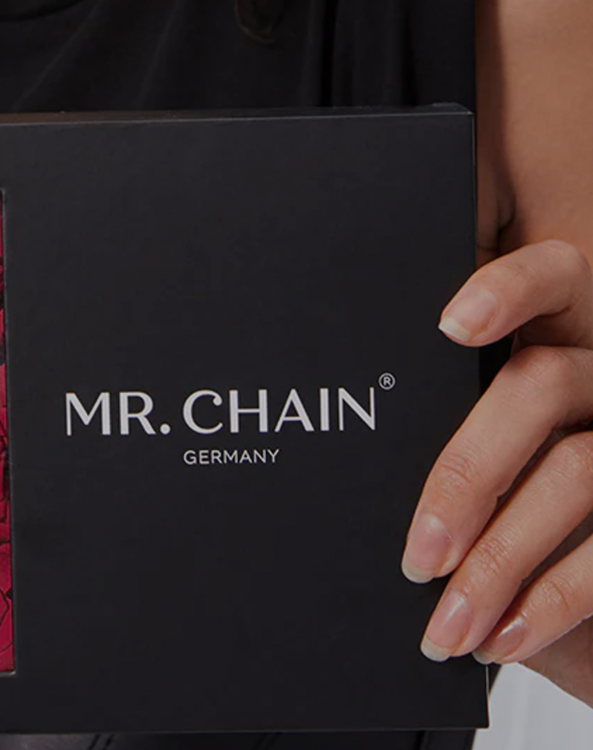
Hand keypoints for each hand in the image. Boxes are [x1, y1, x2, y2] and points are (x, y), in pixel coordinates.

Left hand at [401, 239, 592, 706]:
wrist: (590, 562)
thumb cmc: (515, 483)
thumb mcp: (492, 432)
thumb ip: (449, 411)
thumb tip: (345, 445)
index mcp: (563, 328)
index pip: (552, 275)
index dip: (508, 290)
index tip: (450, 325)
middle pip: (541, 386)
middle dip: (468, 471)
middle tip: (415, 552)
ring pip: (575, 471)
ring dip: (499, 562)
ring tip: (444, 626)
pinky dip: (550, 602)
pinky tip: (502, 638)